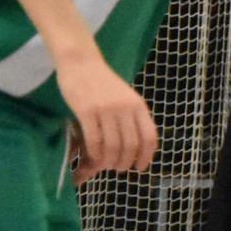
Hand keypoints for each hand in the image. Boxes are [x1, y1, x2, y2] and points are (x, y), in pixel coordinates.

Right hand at [56, 53, 156, 176]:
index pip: (149, 137)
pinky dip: (95, 153)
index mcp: (139, 106)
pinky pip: (94, 140)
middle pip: (131, 145)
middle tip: (118, 168)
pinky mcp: (86, 111)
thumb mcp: (126, 97)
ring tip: (106, 166)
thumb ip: (133, 117)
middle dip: (126, 162)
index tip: (140, 168)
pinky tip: (94, 158)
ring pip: (113, 145)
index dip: (147, 156)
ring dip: (110, 161)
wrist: (81, 62)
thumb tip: (138, 145)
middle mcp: (125, 108)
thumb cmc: (103, 82)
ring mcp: (106, 109)